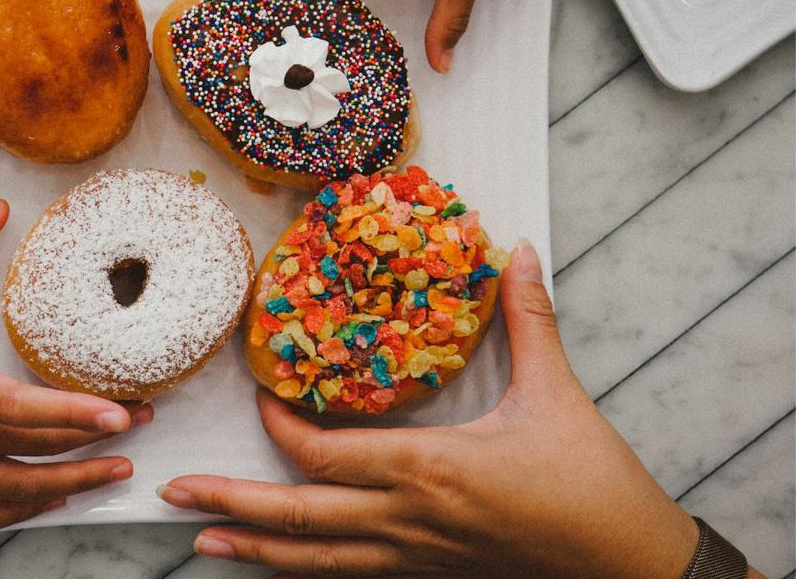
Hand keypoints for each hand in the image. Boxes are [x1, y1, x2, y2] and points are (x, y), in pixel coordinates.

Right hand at [0, 199, 148, 531]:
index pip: (14, 406)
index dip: (73, 414)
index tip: (120, 414)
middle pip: (27, 450)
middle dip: (93, 442)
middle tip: (140, 423)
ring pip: (9, 490)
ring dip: (68, 483)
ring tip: (116, 471)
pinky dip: (16, 511)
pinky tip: (49, 498)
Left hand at [158, 241, 701, 578]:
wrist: (628, 565)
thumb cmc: (591, 483)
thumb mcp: (557, 393)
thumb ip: (529, 319)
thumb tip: (517, 251)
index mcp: (428, 468)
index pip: (325, 454)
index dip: (280, 428)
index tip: (257, 396)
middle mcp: (406, 518)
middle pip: (298, 516)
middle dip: (228, 502)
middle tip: (170, 490)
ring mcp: (413, 555)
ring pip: (315, 559)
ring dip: (253, 548)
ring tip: (200, 540)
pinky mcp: (428, 571)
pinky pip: (350, 574)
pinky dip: (302, 569)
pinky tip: (277, 564)